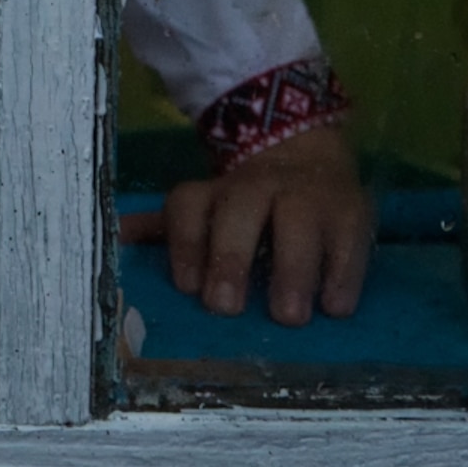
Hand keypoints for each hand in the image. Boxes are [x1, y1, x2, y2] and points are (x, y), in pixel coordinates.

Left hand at [122, 121, 371, 325]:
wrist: (308, 151)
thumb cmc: (246, 200)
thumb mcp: (206, 207)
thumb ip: (166, 228)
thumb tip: (116, 238)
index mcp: (216, 191)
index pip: (190, 205)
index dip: (185, 243)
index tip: (187, 287)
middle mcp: (258, 187)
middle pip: (240, 210)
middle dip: (230, 256)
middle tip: (225, 307)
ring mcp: (307, 197)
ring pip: (298, 223)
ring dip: (292, 269)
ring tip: (288, 315)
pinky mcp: (351, 212)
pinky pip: (349, 239)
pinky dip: (343, 272)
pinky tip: (335, 305)